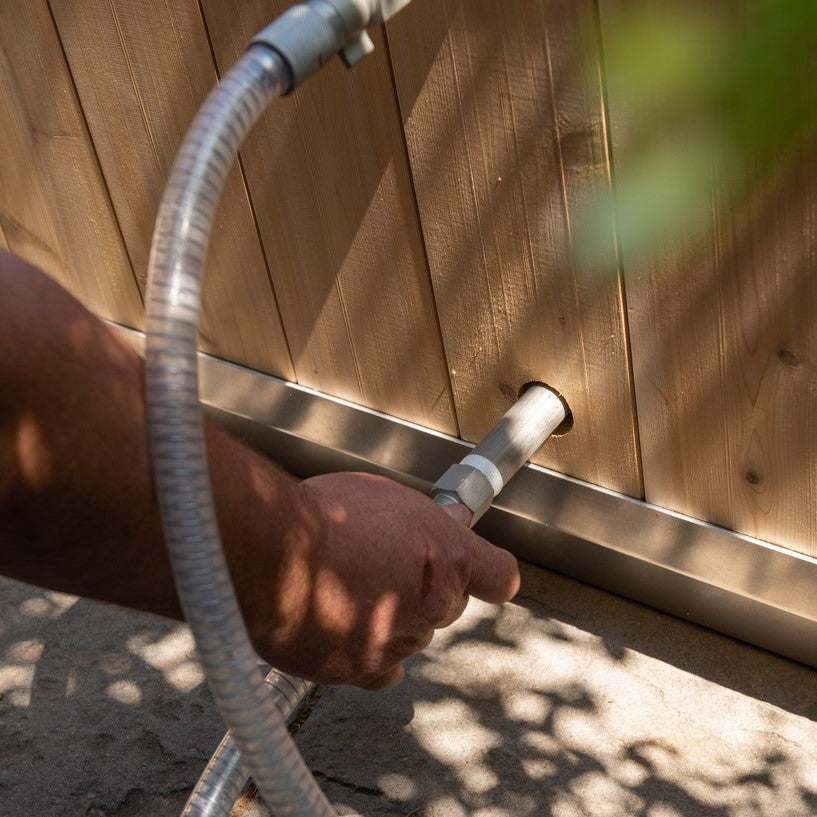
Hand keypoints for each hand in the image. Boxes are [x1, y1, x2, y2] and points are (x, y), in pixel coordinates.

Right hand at [247, 472, 519, 688]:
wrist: (273, 554)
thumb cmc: (323, 516)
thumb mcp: (384, 496)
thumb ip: (420, 520)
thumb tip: (443, 521)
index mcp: (450, 558)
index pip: (498, 576)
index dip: (487, 574)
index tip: (480, 573)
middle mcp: (434, 605)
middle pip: (446, 605)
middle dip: (423, 588)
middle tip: (384, 566)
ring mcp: (401, 640)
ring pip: (411, 634)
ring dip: (391, 618)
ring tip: (348, 589)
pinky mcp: (364, 669)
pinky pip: (382, 669)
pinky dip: (370, 653)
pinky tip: (347, 632)